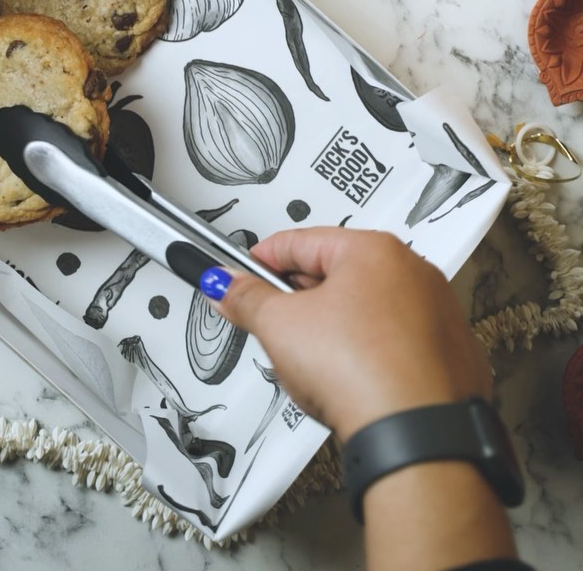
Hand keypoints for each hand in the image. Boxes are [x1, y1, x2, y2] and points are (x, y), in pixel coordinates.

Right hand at [212, 227, 491, 441]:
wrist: (417, 435)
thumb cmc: (365, 372)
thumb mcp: (281, 327)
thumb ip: (247, 299)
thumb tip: (228, 284)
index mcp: (375, 250)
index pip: (302, 241)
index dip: (263, 259)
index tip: (243, 273)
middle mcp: (414, 273)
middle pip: (337, 274)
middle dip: (300, 300)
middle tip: (274, 324)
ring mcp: (436, 315)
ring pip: (367, 311)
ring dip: (335, 331)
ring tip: (316, 365)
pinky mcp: (448, 356)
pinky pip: (396, 345)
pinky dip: (370, 356)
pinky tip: (352, 382)